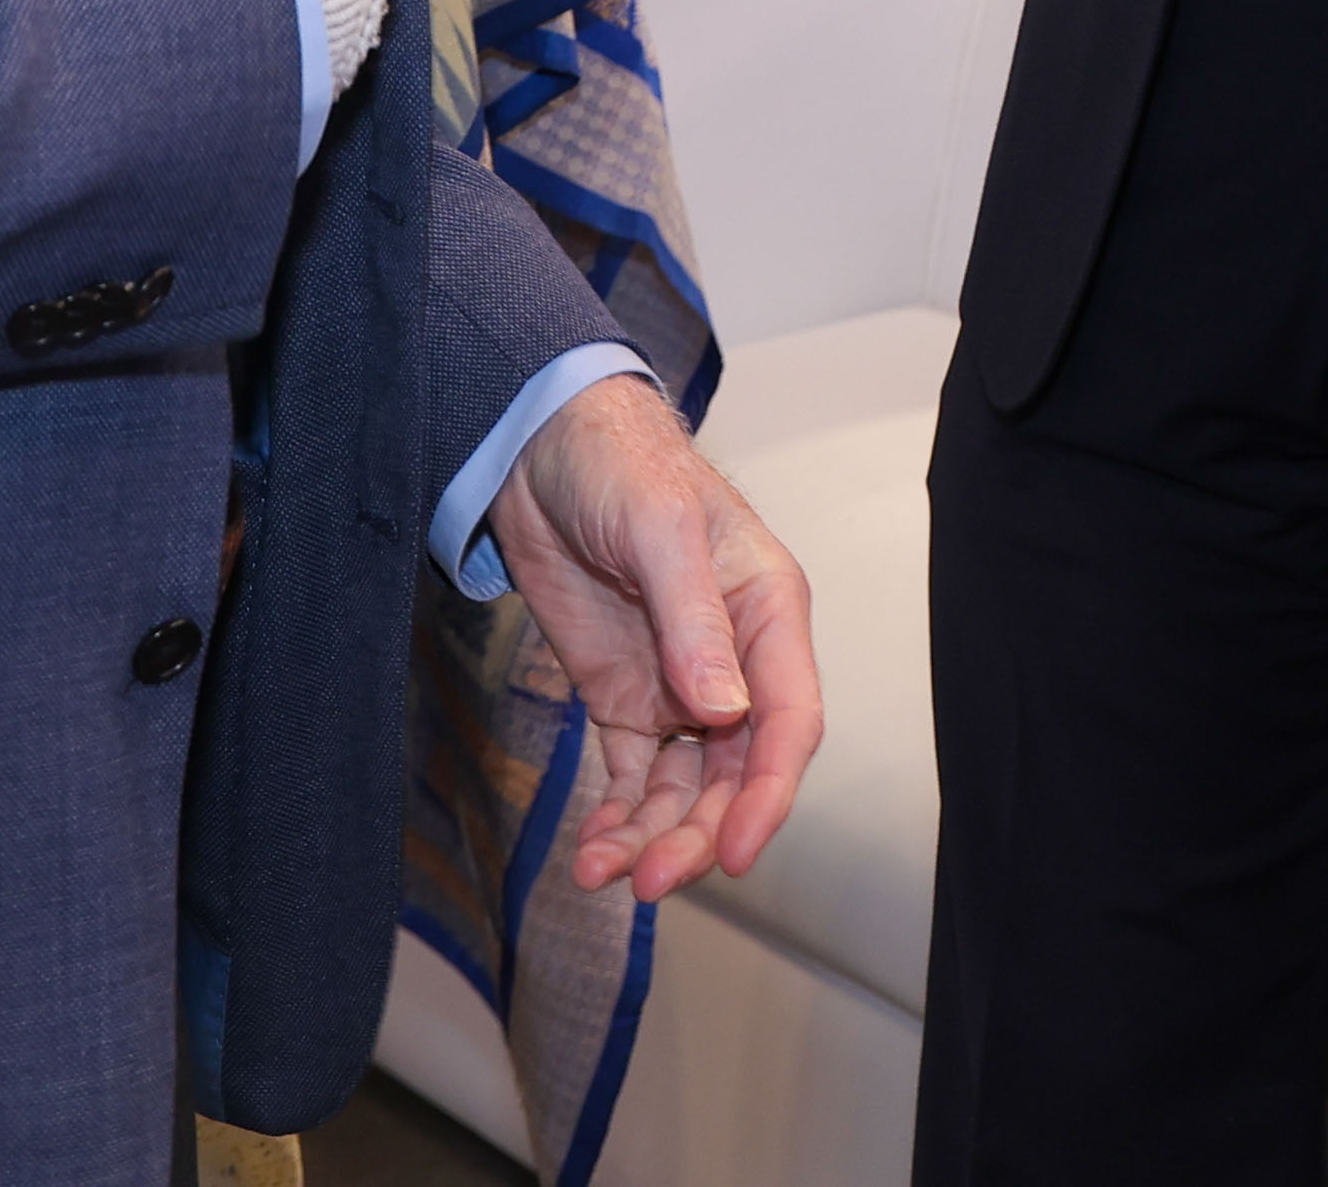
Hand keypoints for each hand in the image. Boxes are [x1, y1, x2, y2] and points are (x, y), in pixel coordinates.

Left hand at [489, 375, 820, 901]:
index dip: (768, 794)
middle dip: (700, 833)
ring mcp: (679, 686)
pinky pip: (634, 776)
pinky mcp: (625, 698)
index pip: (789, 722)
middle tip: (652, 880)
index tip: (736, 852)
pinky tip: (594, 851)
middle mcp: (734, 661)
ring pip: (685, 787)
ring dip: (655, 837)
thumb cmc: (620, 463)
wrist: (538, 447)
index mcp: (768, 614)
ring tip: (605, 873)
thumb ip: (694, 619)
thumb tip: (725, 707)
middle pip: (736, 772)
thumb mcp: (661, 529)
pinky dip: (619, 818)